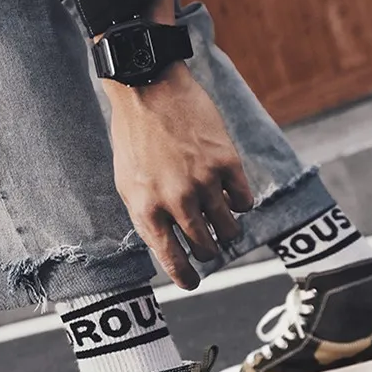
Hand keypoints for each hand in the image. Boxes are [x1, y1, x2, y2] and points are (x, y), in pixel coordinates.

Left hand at [108, 61, 253, 290]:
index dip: (185, 276)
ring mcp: (203, 181)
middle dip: (209, 251)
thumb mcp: (127, 184)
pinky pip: (244, 201)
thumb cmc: (133, 138)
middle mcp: (176, 201)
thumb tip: (170, 246)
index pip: (171, 258)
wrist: (148, 88)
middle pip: (205, 246)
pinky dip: (240, 203)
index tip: (193, 282)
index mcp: (146, 209)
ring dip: (228, 232)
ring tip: (223, 224)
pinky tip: (231, 195)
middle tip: (209, 247)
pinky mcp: (226, 161)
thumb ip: (148, 216)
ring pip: (230, 228)